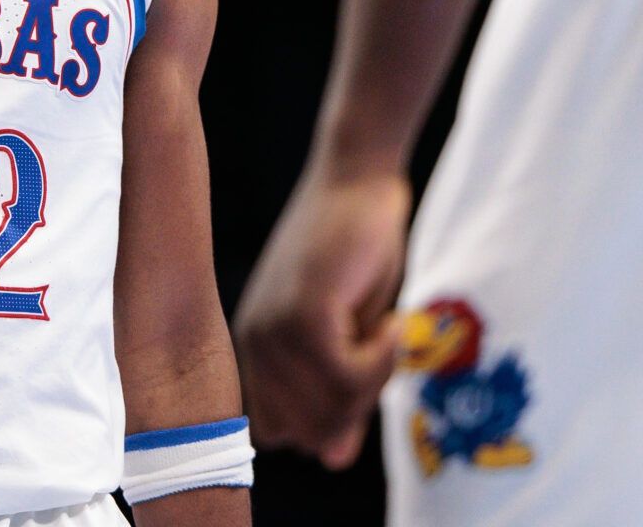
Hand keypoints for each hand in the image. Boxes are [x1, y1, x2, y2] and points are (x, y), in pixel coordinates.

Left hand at [234, 159, 410, 468]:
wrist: (356, 181)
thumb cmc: (356, 255)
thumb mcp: (351, 338)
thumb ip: (339, 397)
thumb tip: (331, 461)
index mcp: (254, 351)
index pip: (277, 432)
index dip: (326, 423)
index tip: (364, 378)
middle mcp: (252, 344)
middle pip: (306, 431)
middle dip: (356, 408)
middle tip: (382, 352)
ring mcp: (273, 328)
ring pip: (331, 408)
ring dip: (376, 380)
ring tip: (385, 331)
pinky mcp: (303, 311)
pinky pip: (347, 375)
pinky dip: (382, 359)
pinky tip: (390, 319)